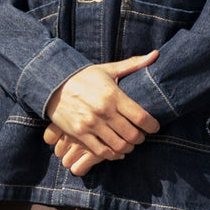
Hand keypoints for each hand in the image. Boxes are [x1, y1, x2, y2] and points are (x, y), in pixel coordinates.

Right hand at [43, 51, 159, 173]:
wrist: (54, 83)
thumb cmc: (85, 76)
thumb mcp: (108, 69)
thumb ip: (133, 64)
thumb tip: (156, 55)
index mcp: (113, 94)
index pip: (140, 116)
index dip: (152, 125)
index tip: (155, 127)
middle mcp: (103, 110)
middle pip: (132, 134)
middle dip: (141, 138)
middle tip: (142, 136)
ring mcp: (91, 123)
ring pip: (118, 145)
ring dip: (128, 147)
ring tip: (130, 143)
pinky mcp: (79, 133)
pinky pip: (101, 151)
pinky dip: (112, 155)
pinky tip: (117, 151)